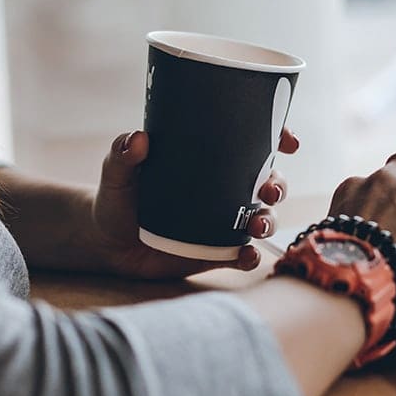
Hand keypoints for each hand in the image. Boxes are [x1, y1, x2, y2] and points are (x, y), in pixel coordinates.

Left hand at [88, 127, 299, 278]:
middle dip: (279, 185)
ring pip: (263, 218)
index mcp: (211, 160)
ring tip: (257, 226)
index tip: (289, 141)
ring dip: (269, 221)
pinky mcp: (216, 253)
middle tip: (269, 190)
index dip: (279, 139)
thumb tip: (138, 140)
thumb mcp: (117, 172)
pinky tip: (248, 256)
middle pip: (268, 182)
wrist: (106, 243)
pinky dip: (250, 256)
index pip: (254, 144)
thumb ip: (122, 155)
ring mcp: (224, 222)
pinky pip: (242, 255)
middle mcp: (225, 189)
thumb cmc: (116, 198)